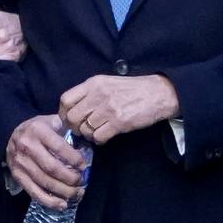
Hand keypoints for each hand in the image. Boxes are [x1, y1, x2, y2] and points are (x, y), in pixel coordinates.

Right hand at [7, 114, 86, 210]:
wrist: (10, 134)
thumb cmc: (38, 129)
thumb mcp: (51, 120)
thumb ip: (67, 126)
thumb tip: (87, 137)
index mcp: (38, 130)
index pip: (58, 147)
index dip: (73, 159)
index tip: (83, 166)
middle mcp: (27, 147)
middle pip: (51, 168)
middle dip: (70, 178)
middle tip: (81, 181)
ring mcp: (21, 163)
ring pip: (44, 182)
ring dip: (63, 192)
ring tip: (77, 194)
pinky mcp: (18, 176)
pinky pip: (34, 192)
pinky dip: (49, 201)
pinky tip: (62, 205)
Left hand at [59, 75, 178, 144]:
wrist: (158, 93)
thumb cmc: (133, 89)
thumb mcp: (108, 83)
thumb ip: (90, 93)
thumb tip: (73, 110)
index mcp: (94, 83)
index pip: (65, 100)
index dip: (64, 113)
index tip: (69, 119)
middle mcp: (98, 95)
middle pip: (72, 117)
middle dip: (75, 127)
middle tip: (83, 129)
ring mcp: (108, 109)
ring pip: (84, 129)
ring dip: (88, 134)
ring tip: (97, 131)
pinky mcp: (119, 122)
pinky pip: (98, 137)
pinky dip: (99, 140)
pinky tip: (106, 136)